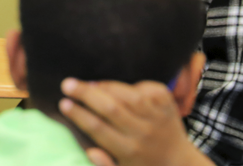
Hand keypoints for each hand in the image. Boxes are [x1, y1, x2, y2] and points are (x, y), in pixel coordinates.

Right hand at [59, 79, 210, 165]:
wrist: (179, 162)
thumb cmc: (142, 164)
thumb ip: (105, 165)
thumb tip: (90, 151)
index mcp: (129, 151)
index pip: (98, 129)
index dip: (79, 114)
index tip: (63, 103)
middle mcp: (143, 133)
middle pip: (111, 108)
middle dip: (85, 93)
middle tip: (66, 84)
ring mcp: (157, 117)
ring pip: (128, 95)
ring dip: (105, 86)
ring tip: (89, 84)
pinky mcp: (168, 104)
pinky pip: (147, 88)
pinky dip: (131, 84)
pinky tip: (118, 88)